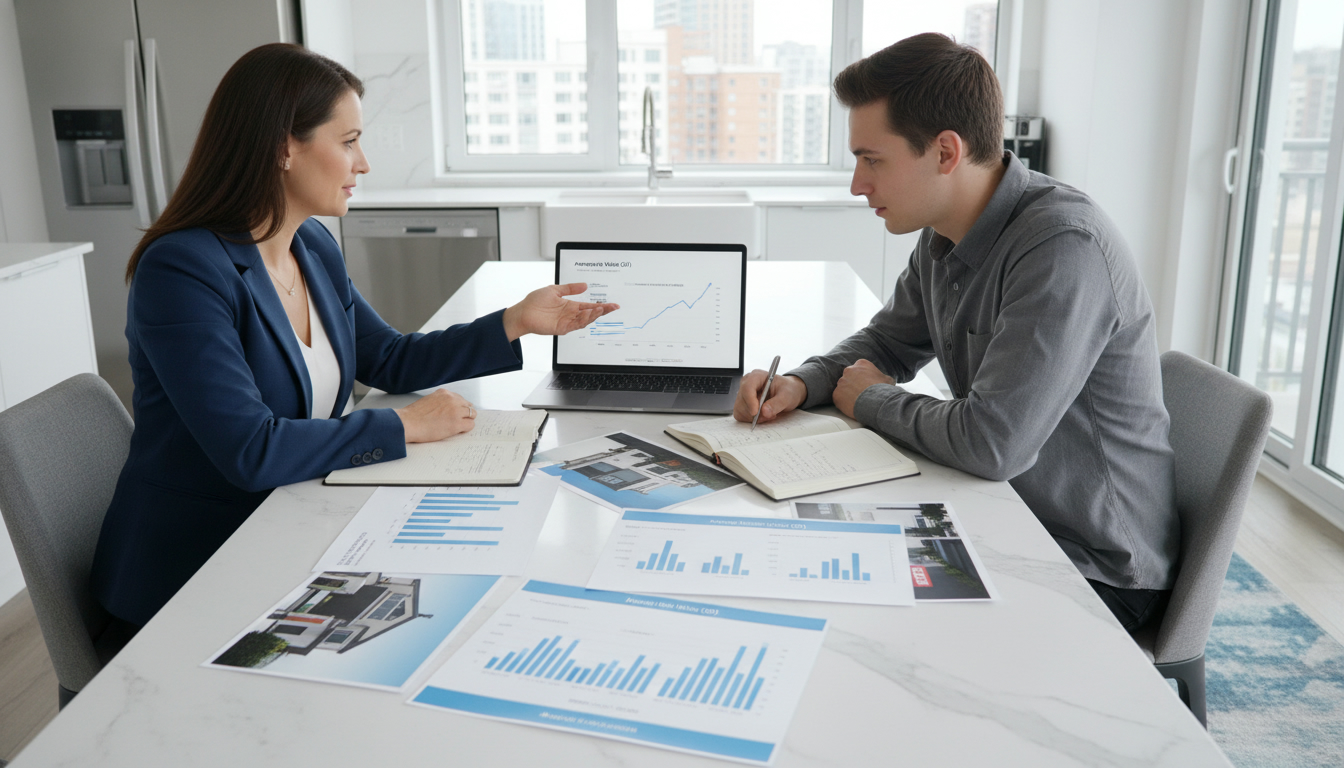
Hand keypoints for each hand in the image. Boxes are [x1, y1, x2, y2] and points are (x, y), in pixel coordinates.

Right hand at [394, 389, 476, 442]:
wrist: (408, 423)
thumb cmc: (413, 415)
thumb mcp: (429, 400)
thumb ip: (441, 402)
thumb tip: (447, 409)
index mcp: (444, 393)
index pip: (460, 399)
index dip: (459, 408)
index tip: (455, 414)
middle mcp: (452, 399)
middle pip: (468, 406)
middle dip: (464, 414)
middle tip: (458, 421)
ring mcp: (456, 411)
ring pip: (472, 414)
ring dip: (466, 421)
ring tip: (457, 427)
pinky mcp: (456, 423)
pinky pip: (470, 425)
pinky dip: (466, 429)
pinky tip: (457, 431)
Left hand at [502, 283, 619, 340]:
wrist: (523, 312)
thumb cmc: (535, 301)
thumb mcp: (555, 289)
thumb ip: (570, 288)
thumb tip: (584, 285)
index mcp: (570, 305)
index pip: (589, 306)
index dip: (601, 305)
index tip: (612, 304)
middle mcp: (570, 314)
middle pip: (591, 314)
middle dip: (603, 311)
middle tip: (613, 307)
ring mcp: (567, 322)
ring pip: (585, 320)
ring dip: (594, 315)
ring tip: (601, 309)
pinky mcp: (562, 328)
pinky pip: (576, 325)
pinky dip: (583, 320)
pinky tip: (589, 313)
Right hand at [733, 372, 806, 423]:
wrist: (788, 393)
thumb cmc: (787, 390)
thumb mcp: (787, 395)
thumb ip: (777, 403)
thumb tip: (764, 412)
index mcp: (757, 376)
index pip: (747, 388)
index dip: (750, 401)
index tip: (756, 413)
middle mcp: (747, 383)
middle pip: (742, 401)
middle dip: (755, 413)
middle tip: (770, 415)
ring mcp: (743, 394)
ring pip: (740, 410)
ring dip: (753, 417)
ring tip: (768, 414)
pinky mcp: (742, 404)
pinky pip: (740, 415)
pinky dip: (750, 420)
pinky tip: (761, 416)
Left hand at [832, 359, 893, 418]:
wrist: (876, 402)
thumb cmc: (883, 390)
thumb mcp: (888, 380)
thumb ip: (882, 377)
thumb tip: (886, 380)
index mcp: (861, 364)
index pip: (859, 370)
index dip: (862, 378)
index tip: (866, 385)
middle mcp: (849, 370)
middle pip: (849, 377)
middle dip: (853, 385)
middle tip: (860, 394)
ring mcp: (841, 382)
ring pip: (842, 388)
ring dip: (847, 394)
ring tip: (857, 402)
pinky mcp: (836, 394)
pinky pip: (838, 398)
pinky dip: (843, 403)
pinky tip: (852, 406)